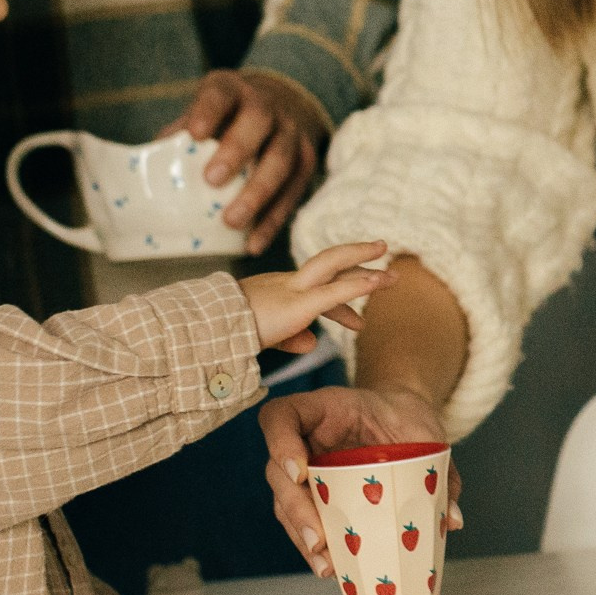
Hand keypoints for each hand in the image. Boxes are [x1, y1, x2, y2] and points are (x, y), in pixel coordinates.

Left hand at [165, 70, 330, 255]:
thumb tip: (140, 178)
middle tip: (212, 180)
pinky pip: (294, 190)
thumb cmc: (224, 120)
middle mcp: (267, 105)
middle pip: (258, 122)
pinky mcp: (307, 158)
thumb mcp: (200, 116)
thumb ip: (177, 139)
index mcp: (232, 90)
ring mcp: (292, 131)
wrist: (278, 106)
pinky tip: (252, 243)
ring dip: (258, 192)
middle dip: (237, 150)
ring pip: (282, 159)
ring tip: (231, 221)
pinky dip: (273, 219)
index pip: (221, 94)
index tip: (194, 134)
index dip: (208, 112)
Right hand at [238, 241, 394, 351]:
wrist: (203, 334)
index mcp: (278, 290)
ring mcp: (291, 291)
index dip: (342, 296)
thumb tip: (312, 343)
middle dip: (357, 257)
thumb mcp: (264, 337)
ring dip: (364, 263)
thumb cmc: (224, 336)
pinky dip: (358, 286)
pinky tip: (378, 282)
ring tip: (392, 271)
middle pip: (328, 262)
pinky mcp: (297, 305)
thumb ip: (290, 338)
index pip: (316, 286)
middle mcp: (285, 283)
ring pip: (333, 265)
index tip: (358, 321)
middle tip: (383, 250)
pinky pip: (334, 291)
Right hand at [262, 384, 463, 576]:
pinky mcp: (312, 495)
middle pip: (276, 472)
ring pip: (284, 503)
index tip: (301, 472)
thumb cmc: (406, 418)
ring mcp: (304, 468)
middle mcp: (304, 438)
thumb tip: (451, 519)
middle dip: (295, 509)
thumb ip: (442, 469)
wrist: (402, 418)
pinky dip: (314, 545)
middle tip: (318, 539)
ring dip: (300, 536)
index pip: (281, 416)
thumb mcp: (427, 432)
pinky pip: (302, 521)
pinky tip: (331, 567)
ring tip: (326, 565)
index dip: (280, 442)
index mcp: (325, 409)